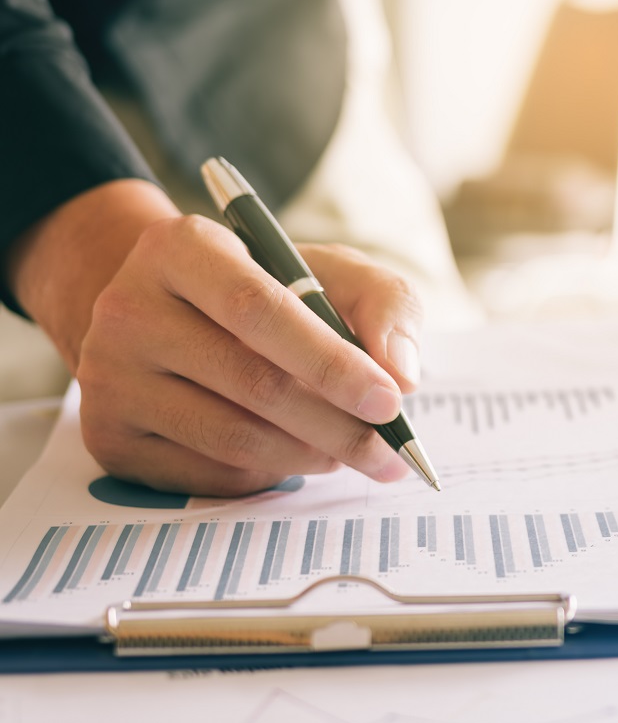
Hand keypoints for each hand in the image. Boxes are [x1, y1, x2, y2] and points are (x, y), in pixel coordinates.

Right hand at [7, 181, 422, 495]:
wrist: (168, 315)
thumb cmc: (268, 292)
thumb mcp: (331, 272)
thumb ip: (384, 305)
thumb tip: (403, 373)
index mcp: (181, 248)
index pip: (259, 310)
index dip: (331, 362)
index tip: (391, 401)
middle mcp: (128, 308)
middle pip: (252, 383)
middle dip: (338, 426)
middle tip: (391, 450)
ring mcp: (108, 376)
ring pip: (232, 438)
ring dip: (310, 455)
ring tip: (350, 451)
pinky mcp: (109, 436)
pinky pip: (208, 474)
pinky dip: (268, 474)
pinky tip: (295, 455)